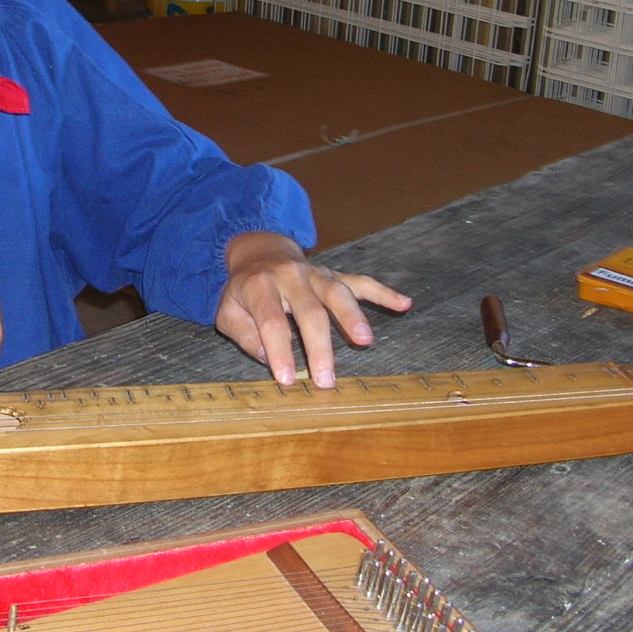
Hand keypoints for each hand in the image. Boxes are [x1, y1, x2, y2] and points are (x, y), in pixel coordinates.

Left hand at [214, 232, 409, 388]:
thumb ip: (245, 335)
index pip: (271, 321)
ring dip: (352, 316)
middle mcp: (290, 276)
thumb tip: (268, 358)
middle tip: (326, 380)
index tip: (287, 380)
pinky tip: (404, 304)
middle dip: (319, 347)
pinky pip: (361, 282)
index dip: (279, 351)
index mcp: (259, 286)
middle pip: (310, 312)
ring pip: (337, 293)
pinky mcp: (334, 274)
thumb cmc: (244, 290)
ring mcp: (315, 273)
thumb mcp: (227, 311)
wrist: (259, 251)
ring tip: (365, 340)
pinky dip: (383, 293)